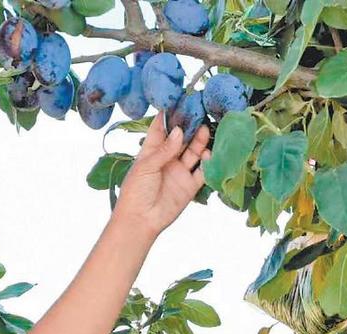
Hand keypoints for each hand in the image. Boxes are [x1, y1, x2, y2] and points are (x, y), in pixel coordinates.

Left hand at [111, 113, 211, 240]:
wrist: (140, 220)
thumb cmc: (135, 192)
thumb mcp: (146, 166)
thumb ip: (165, 149)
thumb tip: (180, 131)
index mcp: (152, 152)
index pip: (162, 129)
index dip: (170, 115)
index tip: (180, 100)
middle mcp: (167, 159)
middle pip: (182, 138)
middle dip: (191, 125)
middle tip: (200, 111)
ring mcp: (179, 172)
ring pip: (194, 152)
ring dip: (201, 141)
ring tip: (206, 129)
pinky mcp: (190, 186)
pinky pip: (203, 171)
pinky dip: (208, 163)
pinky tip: (210, 154)